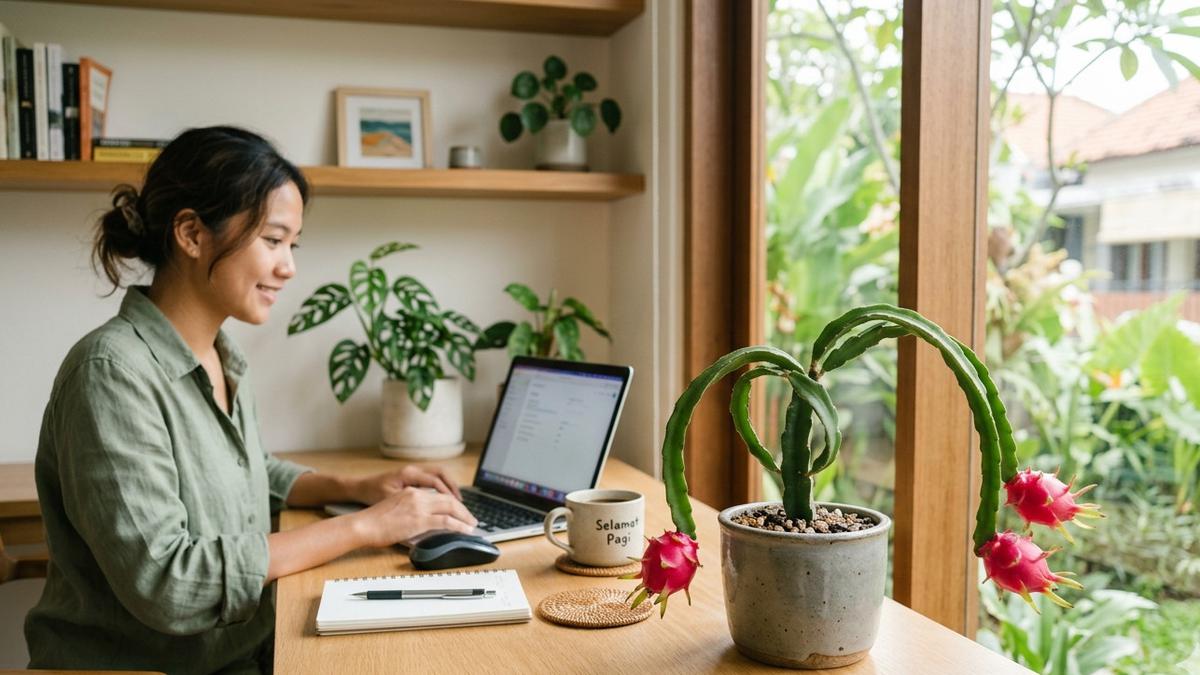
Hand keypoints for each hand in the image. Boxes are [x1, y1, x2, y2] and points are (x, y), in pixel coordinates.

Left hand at [352, 465, 462, 504]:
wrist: (358, 488)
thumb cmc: (371, 494)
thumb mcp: (391, 502)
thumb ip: (410, 508)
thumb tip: (429, 517)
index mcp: (409, 474)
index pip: (437, 482)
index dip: (450, 495)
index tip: (459, 507)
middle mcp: (413, 470)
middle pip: (442, 474)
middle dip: (454, 490)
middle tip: (463, 506)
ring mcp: (412, 472)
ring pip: (438, 475)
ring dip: (449, 487)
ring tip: (458, 503)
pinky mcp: (410, 478)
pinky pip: (431, 479)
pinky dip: (441, 488)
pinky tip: (443, 500)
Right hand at [352, 487, 477, 547]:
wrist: (362, 525)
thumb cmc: (374, 522)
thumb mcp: (396, 512)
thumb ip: (412, 515)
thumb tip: (425, 527)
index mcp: (411, 492)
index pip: (438, 495)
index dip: (452, 503)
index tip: (460, 512)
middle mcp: (417, 495)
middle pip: (448, 499)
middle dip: (463, 510)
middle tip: (471, 519)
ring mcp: (419, 506)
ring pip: (451, 508)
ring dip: (464, 517)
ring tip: (472, 525)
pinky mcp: (419, 519)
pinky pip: (446, 521)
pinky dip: (459, 525)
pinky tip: (465, 530)